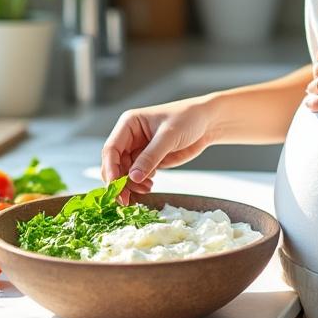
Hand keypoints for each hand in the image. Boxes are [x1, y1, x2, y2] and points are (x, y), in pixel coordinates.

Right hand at [100, 95, 216, 203]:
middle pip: (115, 163)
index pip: (111, 149)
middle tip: (125, 198)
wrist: (207, 123)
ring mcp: (139, 149)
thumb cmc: (187, 119)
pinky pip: (137, 175)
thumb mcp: (168, 136)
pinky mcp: (149, 159)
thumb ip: (150, 157)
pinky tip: (150, 186)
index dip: (110, 169)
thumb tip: (133, 177)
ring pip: (125, 172)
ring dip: (131, 184)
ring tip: (146, 190)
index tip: (115, 187)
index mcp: (129, 124)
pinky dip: (140, 184)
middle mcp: (130, 137)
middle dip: (119, 181)